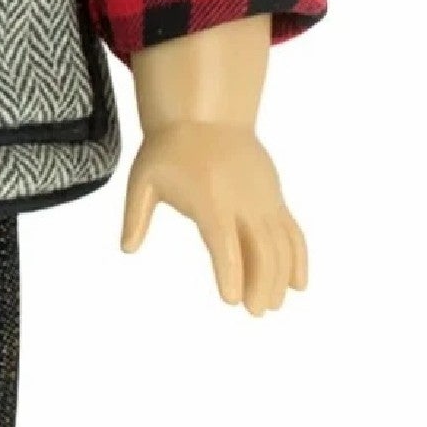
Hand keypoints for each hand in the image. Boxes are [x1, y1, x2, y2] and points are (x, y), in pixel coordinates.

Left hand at [120, 122, 307, 314]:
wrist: (206, 114)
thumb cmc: (170, 149)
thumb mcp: (143, 179)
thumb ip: (135, 215)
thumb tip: (127, 248)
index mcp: (211, 200)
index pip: (225, 244)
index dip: (230, 273)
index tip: (231, 299)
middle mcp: (243, 201)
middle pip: (261, 249)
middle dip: (261, 284)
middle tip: (254, 312)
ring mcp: (264, 199)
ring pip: (281, 244)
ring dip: (281, 277)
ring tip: (273, 305)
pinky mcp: (274, 197)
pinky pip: (292, 231)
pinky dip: (298, 257)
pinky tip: (298, 283)